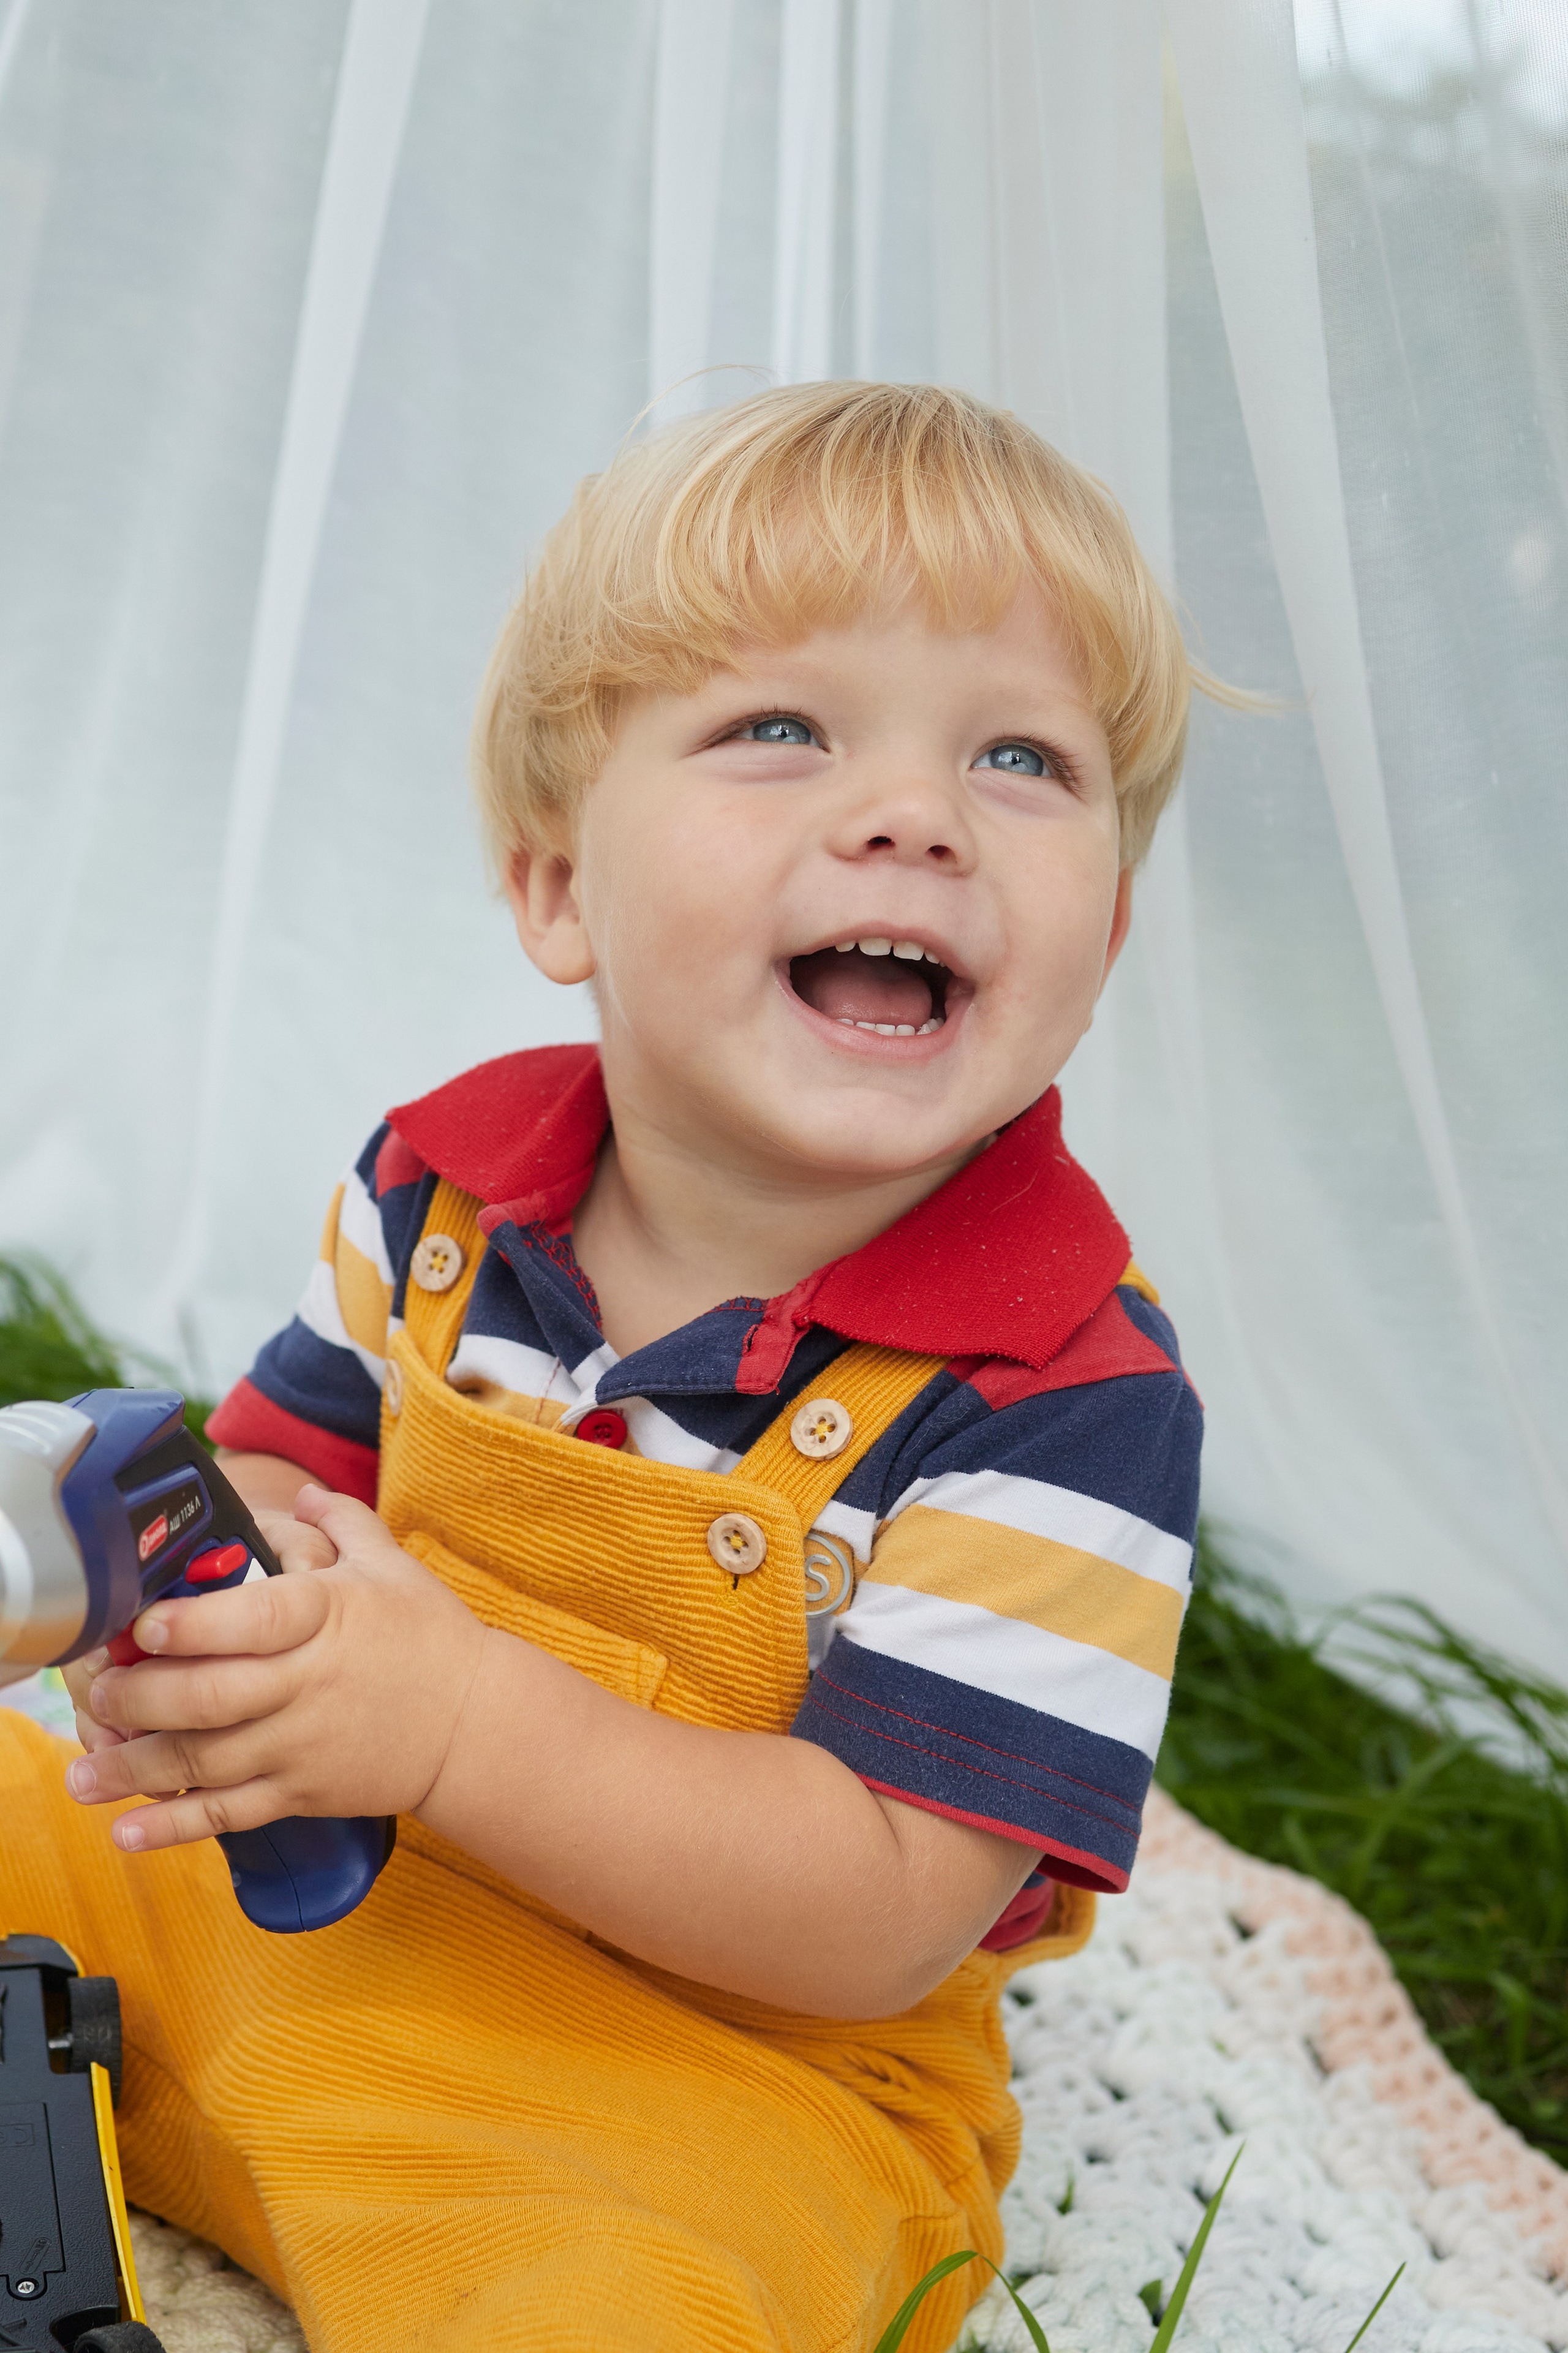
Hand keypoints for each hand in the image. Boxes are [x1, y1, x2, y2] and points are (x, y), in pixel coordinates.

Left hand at [63, 1488, 488, 1853]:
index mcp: (327, 1618)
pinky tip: (126, 1832)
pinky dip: (175, 1826)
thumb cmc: (432, 1638)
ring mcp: (301, 1745)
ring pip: (207, 1761)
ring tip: (81, 1774)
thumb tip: (299, 1492)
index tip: (143, 1624)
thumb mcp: (393, 1565)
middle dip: (143, 1698)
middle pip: (212, 1697)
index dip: (194, 1624)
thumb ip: (341, 1522)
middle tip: (97, 1692)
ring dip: (137, 1768)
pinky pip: (229, 1814)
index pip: (254, 1619)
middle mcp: (308, 1684)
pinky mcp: (302, 1792)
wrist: (477, 1725)